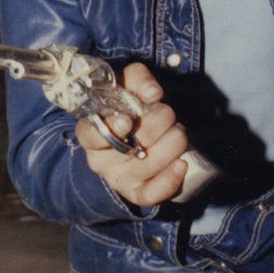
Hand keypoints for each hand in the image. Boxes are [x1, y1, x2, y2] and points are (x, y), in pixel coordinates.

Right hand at [76, 62, 190, 206]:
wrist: (134, 134)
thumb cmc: (127, 106)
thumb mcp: (128, 83)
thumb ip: (138, 78)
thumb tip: (153, 93)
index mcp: (91, 131)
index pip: (92, 135)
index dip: (110, 129)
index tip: (128, 120)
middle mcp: (101, 159)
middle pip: (131, 145)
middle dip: (159, 123)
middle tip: (167, 113)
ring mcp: (118, 178)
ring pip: (147, 165)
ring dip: (172, 143)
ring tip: (178, 131)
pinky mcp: (136, 192)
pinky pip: (151, 194)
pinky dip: (169, 181)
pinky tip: (182, 164)